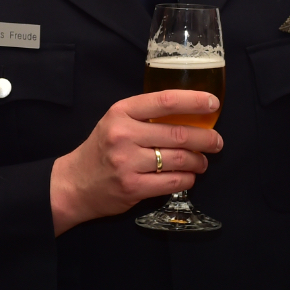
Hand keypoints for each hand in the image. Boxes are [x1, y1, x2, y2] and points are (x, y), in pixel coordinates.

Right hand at [50, 91, 222, 235]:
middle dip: (206, 138)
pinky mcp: (133, 187)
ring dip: (199, 161)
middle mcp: (123, 135)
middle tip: (216, 141)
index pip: (165, 101)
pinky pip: (173, 182)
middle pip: (178, 133)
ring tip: (202, 162)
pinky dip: (187, 179)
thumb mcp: (116, 122)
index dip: (194, 101)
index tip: (213, 103)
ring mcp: (127, 163)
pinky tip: (188, 176)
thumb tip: (190, 114)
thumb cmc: (102, 149)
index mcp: (121, 112)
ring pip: (179, 159)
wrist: (74, 183)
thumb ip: (146, 116)